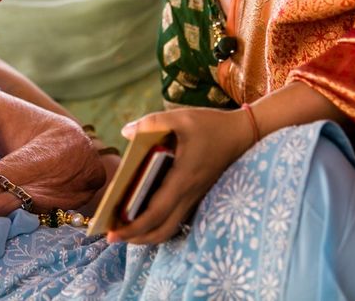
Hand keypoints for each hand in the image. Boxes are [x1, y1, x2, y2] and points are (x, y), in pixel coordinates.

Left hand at [107, 107, 250, 244]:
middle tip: (112, 236)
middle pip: (161, 229)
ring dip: (147, 233)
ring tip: (125, 229)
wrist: (242, 134)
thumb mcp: (180, 117)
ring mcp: (195, 197)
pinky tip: (143, 215)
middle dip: (136, 237)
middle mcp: (189, 193)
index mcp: (182, 178)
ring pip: (170, 227)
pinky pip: (177, 218)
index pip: (155, 212)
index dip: (133, 227)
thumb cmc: (210, 125)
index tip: (112, 233)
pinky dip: (159, 224)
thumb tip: (126, 133)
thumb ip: (151, 123)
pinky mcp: (197, 195)